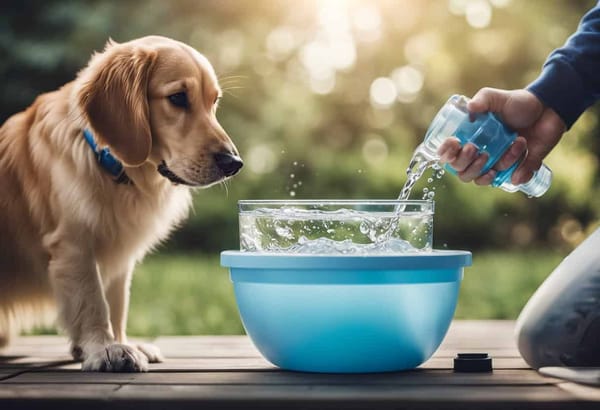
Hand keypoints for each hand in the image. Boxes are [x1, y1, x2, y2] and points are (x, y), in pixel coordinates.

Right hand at [437, 88, 565, 185]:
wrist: (549, 108)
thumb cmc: (519, 102)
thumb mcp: (497, 97)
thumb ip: (483, 99)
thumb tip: (470, 107)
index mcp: (470, 140)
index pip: (450, 155)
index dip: (447, 154)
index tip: (455, 144)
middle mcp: (480, 155)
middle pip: (463, 173)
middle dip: (469, 164)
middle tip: (478, 149)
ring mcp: (498, 164)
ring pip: (487, 177)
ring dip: (501, 162)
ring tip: (517, 142)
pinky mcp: (517, 169)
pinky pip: (512, 180)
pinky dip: (519, 172)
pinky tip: (525, 153)